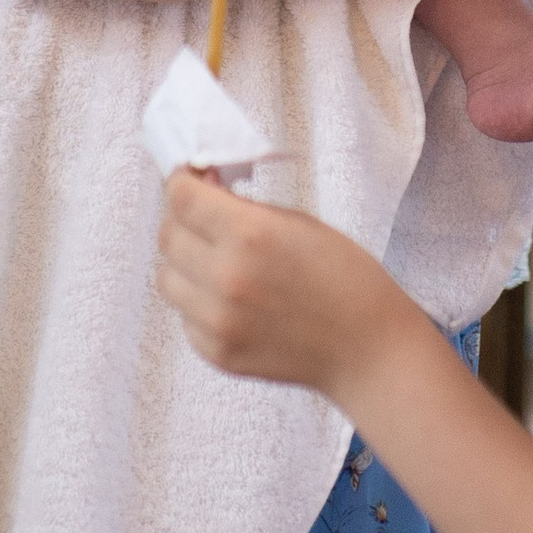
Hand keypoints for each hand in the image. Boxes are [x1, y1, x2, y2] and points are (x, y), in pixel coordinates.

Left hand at [154, 169, 407, 405]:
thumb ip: (245, 208)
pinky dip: (198, 302)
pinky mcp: (218, 354)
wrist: (366, 347)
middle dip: (180, 219)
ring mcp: (218, 322)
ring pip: (167, 279)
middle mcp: (225, 278)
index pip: (180, 197)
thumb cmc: (343, 276)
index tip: (190, 178)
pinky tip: (229, 298)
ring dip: (184, 262)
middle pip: (167, 236)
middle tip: (202, 217)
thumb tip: (203, 189)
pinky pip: (185, 317)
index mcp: (249, 235)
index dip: (181, 181)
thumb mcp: (297, 222)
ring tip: (214, 259)